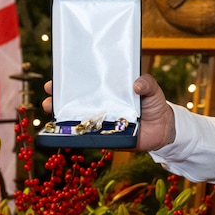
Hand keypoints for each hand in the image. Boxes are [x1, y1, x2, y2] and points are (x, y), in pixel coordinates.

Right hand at [41, 76, 176, 152]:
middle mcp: (101, 105)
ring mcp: (102, 122)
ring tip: (53, 111)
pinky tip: (69, 132)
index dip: (69, 80)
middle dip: (59, 98)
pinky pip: (90, 137)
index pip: (85, 84)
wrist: (163, 129)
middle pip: (75, 101)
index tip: (57, 77)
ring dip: (63, 117)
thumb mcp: (152, 89)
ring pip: (77, 119)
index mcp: (108, 91)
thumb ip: (147, 83)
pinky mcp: (106, 137)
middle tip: (50, 95)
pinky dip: (79, 135)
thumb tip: (137, 84)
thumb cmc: (154, 105)